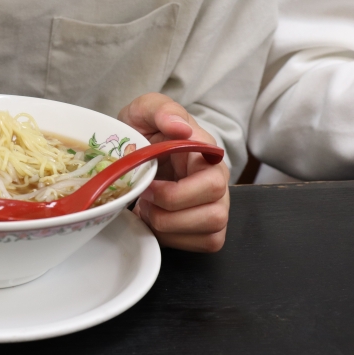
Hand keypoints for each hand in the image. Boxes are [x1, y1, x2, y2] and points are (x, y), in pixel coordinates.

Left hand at [118, 93, 229, 252]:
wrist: (136, 147)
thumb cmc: (146, 130)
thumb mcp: (145, 110)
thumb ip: (161, 110)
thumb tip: (181, 130)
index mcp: (208, 155)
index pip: (211, 182)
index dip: (175, 192)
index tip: (147, 183)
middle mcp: (218, 182)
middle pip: (213, 213)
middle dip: (169, 211)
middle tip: (144, 196)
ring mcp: (216, 205)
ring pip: (210, 233)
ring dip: (169, 226)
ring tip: (148, 207)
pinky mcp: (208, 227)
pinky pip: (202, 244)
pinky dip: (173, 238)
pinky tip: (156, 220)